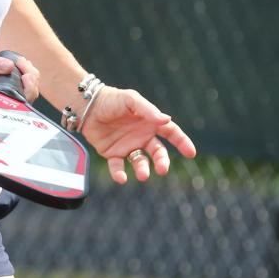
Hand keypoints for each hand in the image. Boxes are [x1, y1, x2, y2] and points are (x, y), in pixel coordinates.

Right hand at [0, 55, 39, 102]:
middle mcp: (8, 103)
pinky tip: (22, 65)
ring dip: (31, 73)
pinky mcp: (19, 91)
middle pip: (29, 95)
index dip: (27, 90)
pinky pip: (31, 84)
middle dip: (31, 77)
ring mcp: (14, 99)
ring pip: (32, 89)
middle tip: (22, 63)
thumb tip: (9, 66)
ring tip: (20, 62)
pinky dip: (30, 73)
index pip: (18, 102)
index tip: (26, 76)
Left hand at [80, 87, 196, 183]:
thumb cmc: (112, 99)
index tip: (191, 153)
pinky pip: (118, 167)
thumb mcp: (131, 100)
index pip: (171, 132)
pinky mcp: (112, 154)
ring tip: (143, 175)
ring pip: (141, 162)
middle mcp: (142, 136)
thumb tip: (166, 120)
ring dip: (143, 170)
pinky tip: (122, 178)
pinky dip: (120, 174)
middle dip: (162, 162)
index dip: (182, 142)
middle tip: (162, 169)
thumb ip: (148, 110)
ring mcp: (128, 146)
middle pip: (158, 152)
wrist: (87, 105)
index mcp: (150, 122)